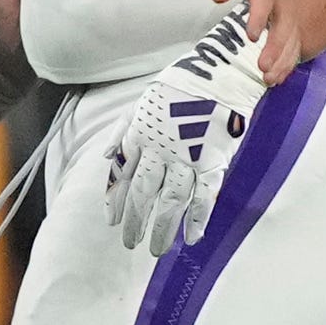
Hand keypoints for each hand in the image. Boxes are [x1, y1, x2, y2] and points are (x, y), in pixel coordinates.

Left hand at [104, 11, 263, 254]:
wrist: (218, 75)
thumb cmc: (179, 87)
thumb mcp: (142, 102)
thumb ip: (123, 130)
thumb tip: (107, 155)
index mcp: (141, 135)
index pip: (122, 174)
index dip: (116, 200)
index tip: (112, 221)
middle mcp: (160, 150)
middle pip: (143, 193)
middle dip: (135, 221)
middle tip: (131, 244)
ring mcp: (187, 158)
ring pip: (171, 201)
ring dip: (162, 228)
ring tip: (156, 249)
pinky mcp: (213, 162)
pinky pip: (204, 196)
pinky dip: (197, 219)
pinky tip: (191, 238)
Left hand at [197, 0, 299, 81]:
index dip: (259, 18)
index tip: (251, 37)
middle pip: (285, 20)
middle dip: (277, 46)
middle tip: (263, 69)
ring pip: (293, 31)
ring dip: (285, 57)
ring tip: (270, 80)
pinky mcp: (285, 9)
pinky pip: (292, 34)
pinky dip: (289, 55)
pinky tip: (279, 74)